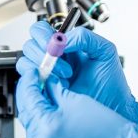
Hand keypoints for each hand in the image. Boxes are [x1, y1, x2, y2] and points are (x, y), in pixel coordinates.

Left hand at [15, 68, 137, 137]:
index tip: (34, 73)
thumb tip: (45, 82)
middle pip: (28, 115)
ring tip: (52, 104)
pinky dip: (49, 132)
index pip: (28, 98)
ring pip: (36, 131)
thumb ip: (56, 90)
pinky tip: (59, 123)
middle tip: (40, 85)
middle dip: (33, 98)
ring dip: (41, 115)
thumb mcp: (78, 100)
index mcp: (47, 127)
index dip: (30, 81)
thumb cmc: (108, 128)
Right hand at [17, 21, 137, 128]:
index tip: (55, 45)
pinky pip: (27, 82)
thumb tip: (61, 40)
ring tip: (66, 76)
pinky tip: (56, 85)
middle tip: (62, 62)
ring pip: (25, 62)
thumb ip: (85, 37)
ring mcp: (47, 75)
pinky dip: (38, 81)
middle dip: (43, 53)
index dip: (43, 35)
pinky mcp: (43, 91)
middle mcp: (53, 58)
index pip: (41, 30)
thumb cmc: (110, 81)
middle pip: (30, 45)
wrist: (112, 106)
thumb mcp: (104, 51)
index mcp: (66, 45)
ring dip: (43, 67)